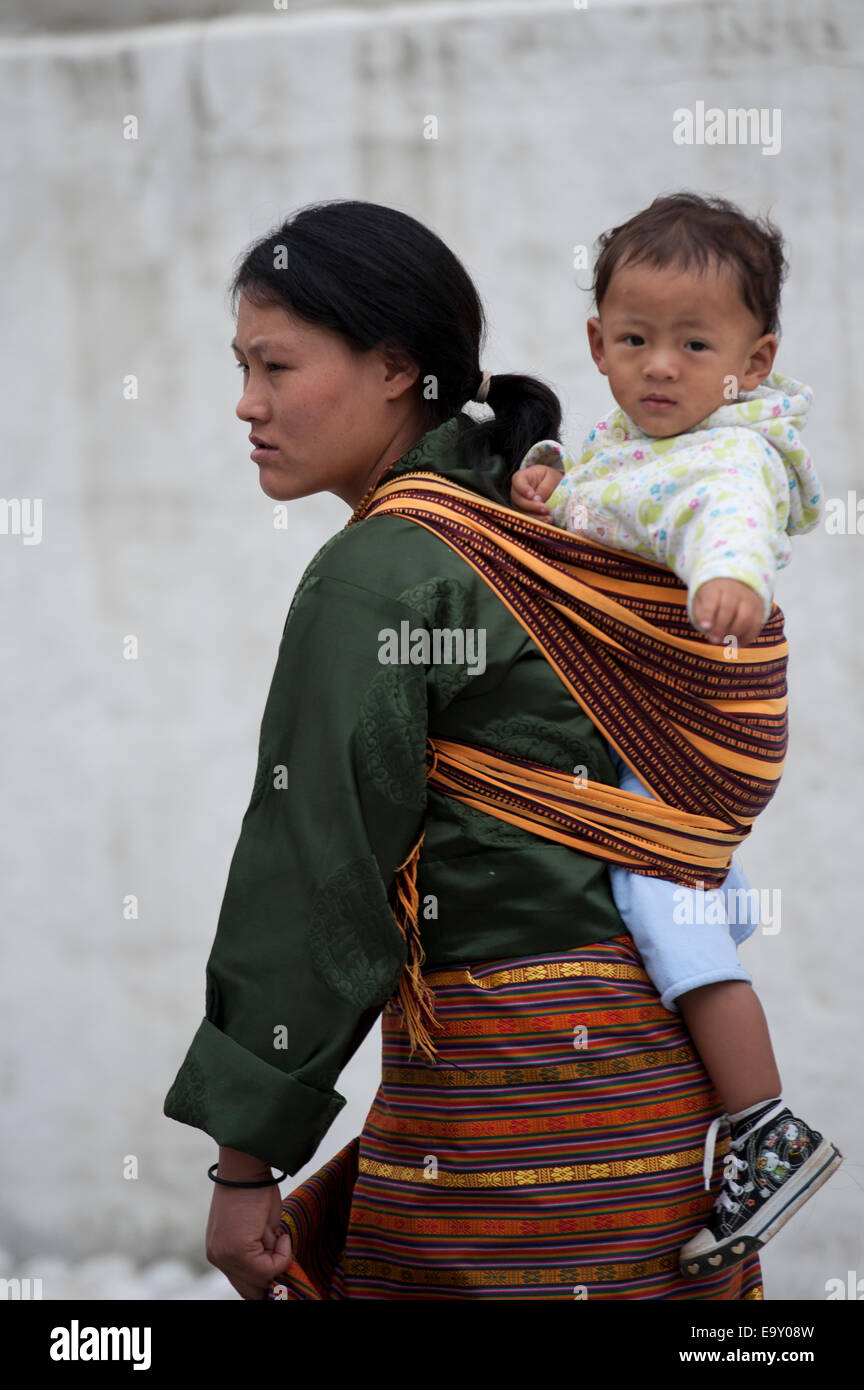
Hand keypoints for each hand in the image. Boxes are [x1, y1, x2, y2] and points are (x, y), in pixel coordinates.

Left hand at [206, 1178, 293, 1300]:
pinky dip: (282, 1254)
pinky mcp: (237, 1251)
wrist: (246, 1167)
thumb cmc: (254, 1189)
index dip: (265, 1282)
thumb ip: (260, 1251)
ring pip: (262, 1280)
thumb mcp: (256, 1228)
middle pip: (251, 1289)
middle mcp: (217, 1257)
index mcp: (219, 1251)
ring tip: (280, 1235)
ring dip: (279, 1261)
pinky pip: (269, 1269)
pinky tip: (280, 1233)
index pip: (243, 1284)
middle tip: (287, 1256)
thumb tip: (276, 1271)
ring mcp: (225, 1256)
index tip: (282, 1274)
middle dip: (274, 1277)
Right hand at [510, 464, 562, 518]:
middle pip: (518, 500)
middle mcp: (516, 491)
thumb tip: (538, 499)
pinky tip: (547, 521)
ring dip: (535, 517)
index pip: (518, 482)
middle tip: (545, 509)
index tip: (532, 495)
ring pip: (521, 512)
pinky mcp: (523, 513)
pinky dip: (537, 521)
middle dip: (532, 506)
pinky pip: (527, 519)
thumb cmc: (548, 478)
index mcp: (521, 477)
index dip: (523, 489)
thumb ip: (545, 487)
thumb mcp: (551, 478)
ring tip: (548, 518)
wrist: (550, 486)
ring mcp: (518, 504)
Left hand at [691, 578, 765, 646]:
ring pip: (745, 618)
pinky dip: (746, 638)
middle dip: (720, 627)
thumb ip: (701, 615)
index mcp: (716, 587)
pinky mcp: (759, 611)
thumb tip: (706, 628)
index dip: (708, 614)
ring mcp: (749, 600)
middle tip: (713, 640)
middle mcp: (735, 591)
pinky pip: (756, 626)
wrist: (736, 585)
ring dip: (734, 633)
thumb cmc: (713, 598)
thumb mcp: (702, 602)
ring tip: (724, 641)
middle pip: (729, 609)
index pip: (711, 599)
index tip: (705, 627)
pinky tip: (736, 644)